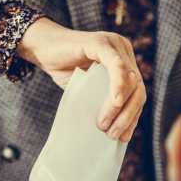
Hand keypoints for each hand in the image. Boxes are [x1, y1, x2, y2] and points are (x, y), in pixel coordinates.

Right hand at [17, 17, 145, 141]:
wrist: (42, 50)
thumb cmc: (65, 71)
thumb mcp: (89, 91)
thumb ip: (103, 101)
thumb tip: (114, 131)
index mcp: (125, 63)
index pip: (137, 94)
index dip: (133, 117)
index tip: (123, 137)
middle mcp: (124, 52)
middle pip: (138, 89)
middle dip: (128, 116)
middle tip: (112, 134)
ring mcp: (114, 45)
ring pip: (130, 80)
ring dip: (120, 107)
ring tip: (103, 125)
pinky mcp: (100, 42)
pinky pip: (116, 66)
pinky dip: (118, 86)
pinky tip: (115, 102)